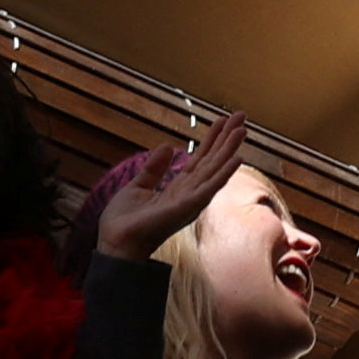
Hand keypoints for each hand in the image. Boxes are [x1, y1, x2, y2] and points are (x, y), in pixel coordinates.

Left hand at [99, 113, 250, 258]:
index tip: (223, 121)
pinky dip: (224, 173)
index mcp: (179, 188)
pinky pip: (209, 187)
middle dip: (226, 138)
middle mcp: (190, 193)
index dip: (212, 139)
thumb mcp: (138, 186)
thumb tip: (168, 146)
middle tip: (241, 115)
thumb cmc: (125, 222)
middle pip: (212, 161)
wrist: (115, 242)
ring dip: (230, 149)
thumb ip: (155, 168)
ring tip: (242, 129)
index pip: (200, 159)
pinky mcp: (187, 207)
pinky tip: (237, 158)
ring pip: (215, 169)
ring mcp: (191, 201)